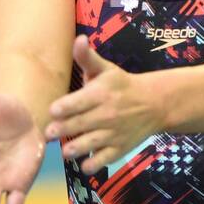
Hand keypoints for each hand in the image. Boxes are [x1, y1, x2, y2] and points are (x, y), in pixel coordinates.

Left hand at [44, 35, 163, 175]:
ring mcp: (114, 133)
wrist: (154, 104)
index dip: (64, 107)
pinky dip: (93, 164)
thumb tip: (79, 39)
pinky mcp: (119, 149)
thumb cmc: (121, 85)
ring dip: (74, 149)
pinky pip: (103, 160)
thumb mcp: (106, 69)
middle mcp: (107, 114)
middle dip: (62, 130)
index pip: (79, 101)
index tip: (53, 110)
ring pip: (90, 144)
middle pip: (80, 124)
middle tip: (48, 134)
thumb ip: (87, 58)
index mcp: (101, 93)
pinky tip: (83, 163)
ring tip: (64, 151)